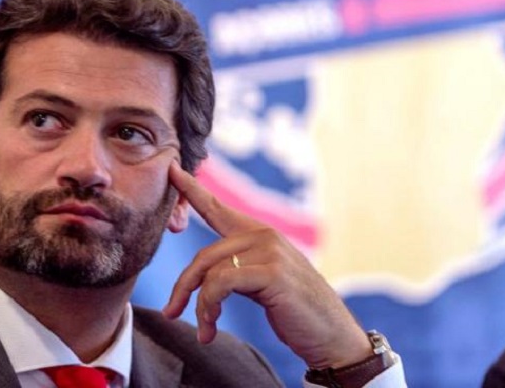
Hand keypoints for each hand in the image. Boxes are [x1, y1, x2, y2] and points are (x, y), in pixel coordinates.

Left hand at [161, 161, 370, 368]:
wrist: (334, 337)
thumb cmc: (297, 313)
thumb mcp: (262, 284)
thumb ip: (236, 268)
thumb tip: (202, 276)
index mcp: (259, 235)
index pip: (217, 208)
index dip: (191, 189)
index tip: (170, 168)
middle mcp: (264, 236)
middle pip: (204, 255)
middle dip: (184, 287)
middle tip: (170, 312)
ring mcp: (270, 251)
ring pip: (210, 272)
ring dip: (201, 307)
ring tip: (205, 331)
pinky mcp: (271, 272)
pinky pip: (220, 284)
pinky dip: (209, 307)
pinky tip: (212, 328)